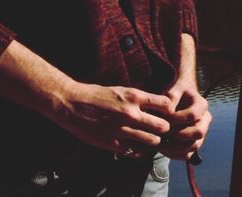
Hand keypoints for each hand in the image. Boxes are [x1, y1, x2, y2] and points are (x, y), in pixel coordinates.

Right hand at [50, 82, 174, 155]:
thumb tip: (158, 105)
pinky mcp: (112, 143)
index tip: (165, 112)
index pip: (166, 105)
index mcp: (134, 96)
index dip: (169, 110)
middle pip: (163, 126)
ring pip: (153, 141)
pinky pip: (136, 151)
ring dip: (154, 140)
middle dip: (164, 127)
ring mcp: (122, 130)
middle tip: (161, 128)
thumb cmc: (97, 95)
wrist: (72, 104)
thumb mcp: (122, 90)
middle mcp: (131, 113)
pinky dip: (139, 149)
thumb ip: (139, 99)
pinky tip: (136, 145)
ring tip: (150, 138)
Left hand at [158, 74, 211, 160]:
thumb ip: (171, 97)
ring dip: (175, 148)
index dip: (177, 119)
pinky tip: (163, 149)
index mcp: (201, 105)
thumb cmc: (174, 95)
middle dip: (178, 135)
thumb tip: (169, 112)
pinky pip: (187, 155)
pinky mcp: (194, 144)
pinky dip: (174, 155)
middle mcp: (205, 120)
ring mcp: (201, 133)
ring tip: (160, 144)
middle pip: (198, 132)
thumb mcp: (173, 91)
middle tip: (163, 133)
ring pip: (194, 146)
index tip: (163, 118)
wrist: (177, 101)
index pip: (193, 115)